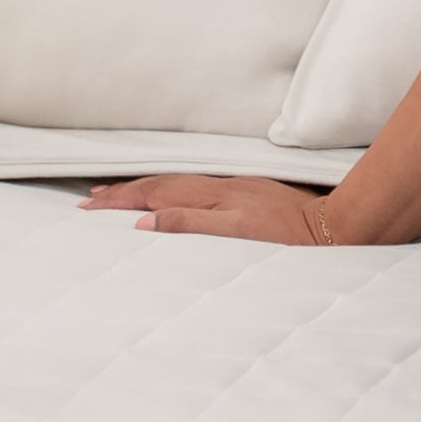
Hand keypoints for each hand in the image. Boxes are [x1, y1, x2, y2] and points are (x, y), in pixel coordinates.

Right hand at [77, 174, 341, 244]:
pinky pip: (195, 189)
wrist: (333, 227)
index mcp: (210, 197)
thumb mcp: (237, 234)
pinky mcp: (247, 194)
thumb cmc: (288, 236)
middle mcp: (218, 188)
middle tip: (91, 197)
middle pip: (160, 185)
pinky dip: (172, 191)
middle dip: (123, 191)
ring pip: (177, 184)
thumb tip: (142, 223)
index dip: (119, 200)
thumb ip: (190, 226)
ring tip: (119, 192)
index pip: (153, 195)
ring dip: (144, 188)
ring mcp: (233, 189)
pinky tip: (171, 197)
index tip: (87, 206)